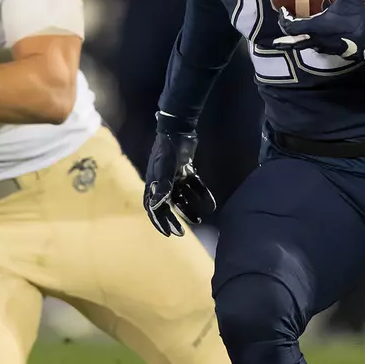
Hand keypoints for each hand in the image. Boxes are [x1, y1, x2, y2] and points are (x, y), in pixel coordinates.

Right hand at [143, 112, 216, 237]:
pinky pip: (194, 186)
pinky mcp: (186, 170)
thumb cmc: (168, 149)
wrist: (178, 129)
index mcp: (153, 184)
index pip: (154, 208)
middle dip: (175, 219)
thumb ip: (162, 187)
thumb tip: (156, 206)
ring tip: (199, 219)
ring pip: (182, 197)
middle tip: (183, 233)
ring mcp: (174, 176)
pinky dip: (202, 194)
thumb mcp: (165, 169)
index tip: (169, 234)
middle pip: (168, 205)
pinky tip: (211, 204)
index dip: (160, 222)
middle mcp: (163, 182)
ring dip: (190, 208)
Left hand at [274, 0, 364, 66]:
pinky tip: (318, 36)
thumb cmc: (356, 20)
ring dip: (298, 37)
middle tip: (285, 22)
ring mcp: (324, 48)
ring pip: (304, 45)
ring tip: (298, 29)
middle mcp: (315, 40)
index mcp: (314, 27)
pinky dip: (312, 41)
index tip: (283, 10)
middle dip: (285, 32)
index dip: (283, 18)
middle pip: (292, 40)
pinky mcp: (334, 52)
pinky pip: (317, 47)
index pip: (290, 25)